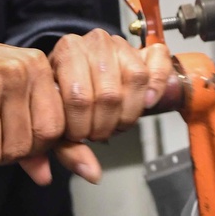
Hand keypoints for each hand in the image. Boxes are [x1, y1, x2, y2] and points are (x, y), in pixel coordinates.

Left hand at [49, 30, 175, 176]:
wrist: (83, 71)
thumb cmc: (66, 94)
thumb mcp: (56, 119)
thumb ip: (66, 148)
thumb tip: (92, 174)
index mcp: (66, 51)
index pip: (78, 97)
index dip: (82, 127)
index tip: (79, 136)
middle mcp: (94, 42)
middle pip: (109, 94)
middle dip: (105, 125)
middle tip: (98, 132)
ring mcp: (121, 43)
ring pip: (135, 79)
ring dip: (129, 112)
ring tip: (117, 122)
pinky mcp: (145, 49)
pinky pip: (158, 63)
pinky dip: (157, 84)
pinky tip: (149, 102)